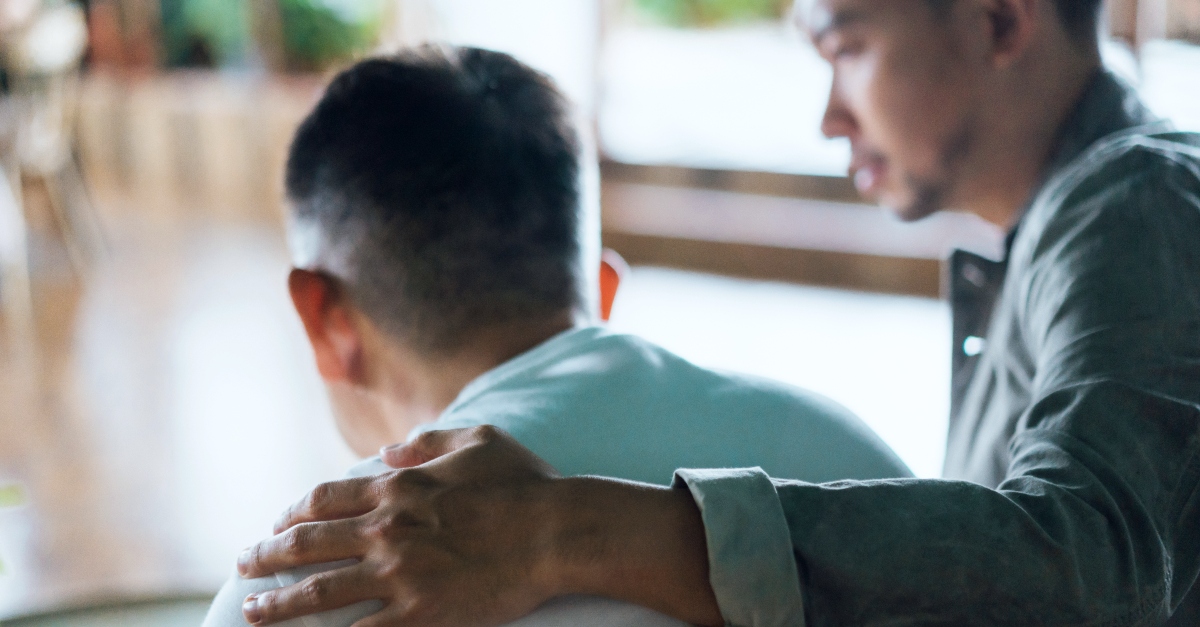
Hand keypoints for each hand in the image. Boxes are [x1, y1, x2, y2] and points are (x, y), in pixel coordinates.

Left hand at [237, 425, 722, 626]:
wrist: (556, 532)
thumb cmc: (524, 484)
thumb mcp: (477, 440)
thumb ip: (427, 444)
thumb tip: (389, 453)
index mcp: (397, 489)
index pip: (324, 500)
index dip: (294, 512)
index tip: (278, 523)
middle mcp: (386, 530)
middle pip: (307, 544)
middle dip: (268, 556)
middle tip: (246, 565)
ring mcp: (399, 575)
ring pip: (319, 592)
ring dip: (278, 603)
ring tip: (252, 611)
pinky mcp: (419, 614)